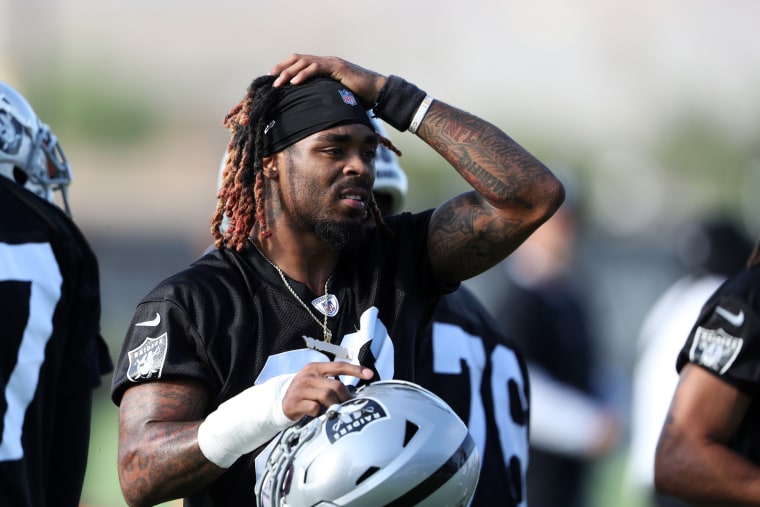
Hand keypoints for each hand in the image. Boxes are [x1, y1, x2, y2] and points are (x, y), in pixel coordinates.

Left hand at [269, 54, 385, 105]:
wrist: (378, 92)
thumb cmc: (360, 98)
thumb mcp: (337, 99)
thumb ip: (324, 101)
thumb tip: (312, 115)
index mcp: (324, 67)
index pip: (299, 63)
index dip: (285, 69)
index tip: (272, 80)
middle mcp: (325, 62)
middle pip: (296, 59)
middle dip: (281, 68)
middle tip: (269, 79)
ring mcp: (331, 63)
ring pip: (303, 62)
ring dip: (288, 72)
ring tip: (277, 83)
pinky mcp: (337, 67)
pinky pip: (316, 68)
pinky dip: (303, 74)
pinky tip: (294, 82)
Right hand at [282, 361, 373, 419]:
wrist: (280, 402)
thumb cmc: (304, 393)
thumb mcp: (316, 381)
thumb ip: (331, 382)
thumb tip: (354, 391)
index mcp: (315, 368)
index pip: (339, 366)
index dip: (356, 370)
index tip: (370, 374)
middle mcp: (308, 376)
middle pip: (335, 385)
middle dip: (346, 396)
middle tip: (348, 404)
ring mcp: (300, 389)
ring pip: (327, 396)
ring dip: (334, 405)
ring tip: (334, 410)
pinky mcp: (295, 403)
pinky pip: (315, 408)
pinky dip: (320, 413)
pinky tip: (318, 414)